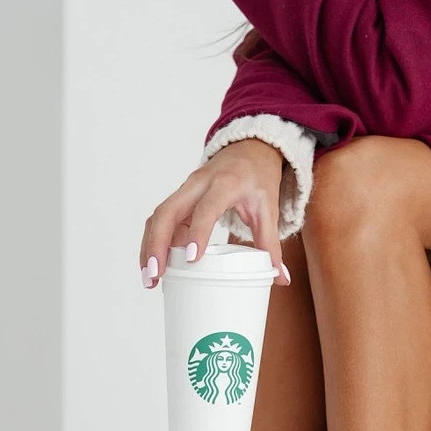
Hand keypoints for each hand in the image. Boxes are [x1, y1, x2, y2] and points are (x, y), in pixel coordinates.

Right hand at [139, 137, 290, 288]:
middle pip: (167, 211)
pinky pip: (161, 220)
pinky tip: (156, 266)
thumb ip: (272, 245)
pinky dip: (154, 242)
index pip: (206, 208)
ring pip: (158, 216)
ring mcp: (185, 191)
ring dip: (150, 247)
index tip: (192, 259)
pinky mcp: (180, 200)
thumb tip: (281, 279)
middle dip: (157, 244)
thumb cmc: (258, 178)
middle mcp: (198, 184)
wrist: (248, 151)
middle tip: (155, 274)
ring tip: (150, 278)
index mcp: (225, 184)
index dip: (197, 232)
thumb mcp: (269, 210)